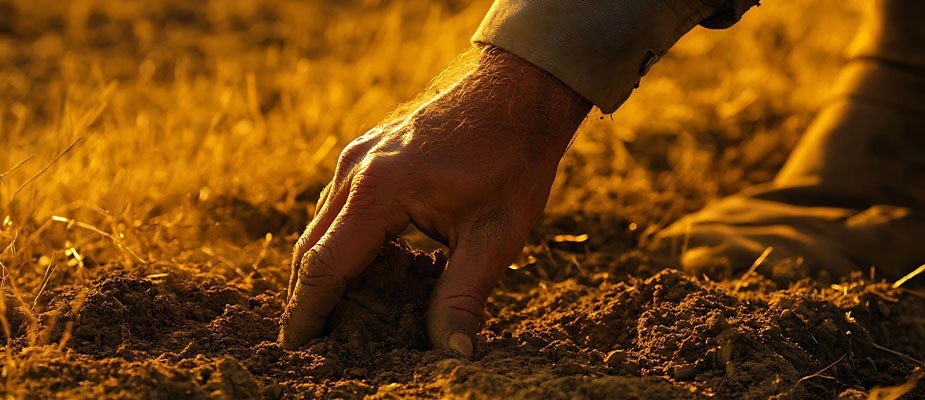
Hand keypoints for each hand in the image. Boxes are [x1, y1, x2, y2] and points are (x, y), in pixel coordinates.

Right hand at [279, 46, 590, 354]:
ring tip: (333, 312)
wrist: (518, 90)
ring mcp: (358, 156)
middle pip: (311, 247)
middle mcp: (356, 170)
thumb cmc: (511, 157)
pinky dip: (343, 241)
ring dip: (323, 269)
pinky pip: (340, 205)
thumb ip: (465, 295)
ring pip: (322, 225)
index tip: (295, 347)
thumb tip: (454, 351)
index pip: (324, 266)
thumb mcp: (496, 234)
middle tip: (309, 340)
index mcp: (379, 191)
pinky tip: (370, 265)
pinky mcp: (369, 151)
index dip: (306, 313)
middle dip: (306, 297)